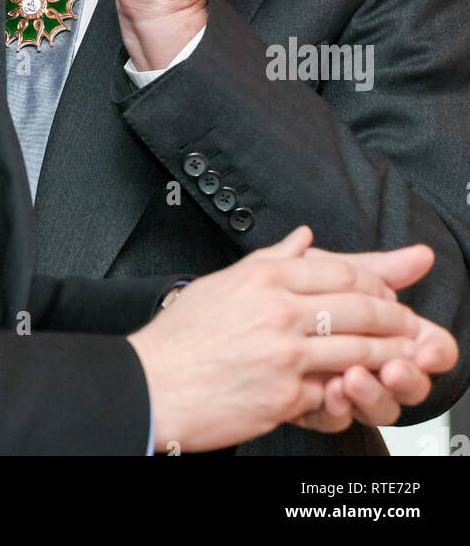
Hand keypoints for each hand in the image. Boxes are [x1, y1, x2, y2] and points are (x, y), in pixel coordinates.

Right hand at [127, 226, 433, 452]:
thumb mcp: (223, 282)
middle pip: (358, 306)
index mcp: (263, 277)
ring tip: (400, 356)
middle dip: (393, 316)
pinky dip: (353, 388)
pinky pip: (334, 389)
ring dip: (388, 354)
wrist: (153, 383)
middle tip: (407, 322)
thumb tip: (301, 237)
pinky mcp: (284, 395)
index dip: (374, 281)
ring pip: (358, 349)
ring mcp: (283, 354)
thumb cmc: (183, 337)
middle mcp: (277, 311)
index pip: (339, 270)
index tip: (386, 290)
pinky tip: (362, 385)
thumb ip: (269, 258)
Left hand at [294, 243, 457, 431]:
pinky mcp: (318, 407)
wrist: (236, 321)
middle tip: (394, 369)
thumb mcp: (330, 274)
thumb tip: (423, 254)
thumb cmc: (290, 294)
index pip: (430, 349)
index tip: (426, 350)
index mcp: (389, 334)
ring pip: (380, 406)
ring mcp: (350, 389)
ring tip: (354, 378)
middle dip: (406, 376)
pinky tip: (330, 392)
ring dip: (372, 394)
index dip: (435, 352)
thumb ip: (376, 269)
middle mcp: (376, 365)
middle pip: (410, 382)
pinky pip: (337, 418)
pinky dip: (337, 407)